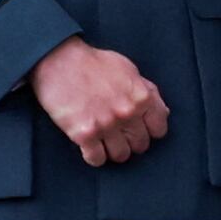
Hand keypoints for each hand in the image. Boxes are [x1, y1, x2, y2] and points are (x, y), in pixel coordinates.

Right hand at [28, 39, 170, 167]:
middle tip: (118, 134)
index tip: (138, 128)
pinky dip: (94, 156)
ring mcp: (106, 125)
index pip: (159, 129)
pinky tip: (89, 146)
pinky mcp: (84, 134)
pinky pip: (97, 159)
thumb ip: (147, 91)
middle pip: (140, 145)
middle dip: (130, 141)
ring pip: (121, 155)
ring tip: (104, 141)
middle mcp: (127, 113)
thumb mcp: (127, 69)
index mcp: (141, 96)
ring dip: (113, 150)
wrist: (58, 60)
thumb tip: (162, 112)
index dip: (148, 130)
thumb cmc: (92, 63)